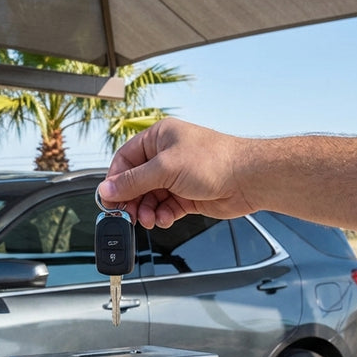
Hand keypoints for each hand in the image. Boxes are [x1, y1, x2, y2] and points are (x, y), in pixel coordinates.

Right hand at [99, 118, 257, 228]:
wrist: (248, 179)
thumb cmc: (215, 161)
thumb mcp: (165, 168)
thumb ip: (133, 181)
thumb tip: (108, 188)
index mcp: (159, 138)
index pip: (125, 159)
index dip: (115, 180)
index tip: (109, 199)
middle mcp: (166, 155)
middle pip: (136, 181)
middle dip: (131, 199)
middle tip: (127, 215)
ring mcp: (177, 176)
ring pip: (149, 197)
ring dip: (146, 210)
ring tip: (148, 218)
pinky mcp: (187, 195)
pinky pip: (165, 207)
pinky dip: (161, 215)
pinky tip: (163, 218)